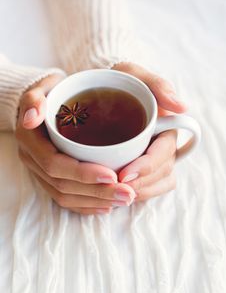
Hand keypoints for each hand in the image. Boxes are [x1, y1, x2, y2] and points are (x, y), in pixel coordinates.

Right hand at [16, 74, 135, 214]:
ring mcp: (40, 171)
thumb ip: (35, 98)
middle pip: (63, 185)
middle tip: (128, 193)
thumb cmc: (53, 91)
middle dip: (97, 192)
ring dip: (96, 202)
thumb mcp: (45, 87)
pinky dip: (87, 205)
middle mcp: (33, 159)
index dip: (83, 173)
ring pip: (65, 196)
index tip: (112, 175)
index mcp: (31, 139)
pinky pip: (65, 199)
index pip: (55, 164)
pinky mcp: (50, 178)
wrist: (49, 101)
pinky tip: (107, 206)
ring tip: (125, 200)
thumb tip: (31, 118)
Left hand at [112, 62, 186, 200]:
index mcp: (166, 127)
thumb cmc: (122, 82)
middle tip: (114, 187)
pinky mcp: (144, 167)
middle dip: (140, 183)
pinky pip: (150, 187)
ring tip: (115, 195)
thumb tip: (182, 106)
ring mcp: (155, 157)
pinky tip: (120, 195)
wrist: (106, 91)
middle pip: (161, 172)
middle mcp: (164, 145)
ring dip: (139, 192)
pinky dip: (138, 194)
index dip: (146, 166)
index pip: (163, 152)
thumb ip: (158, 86)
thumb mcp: (135, 74)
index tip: (124, 174)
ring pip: (158, 183)